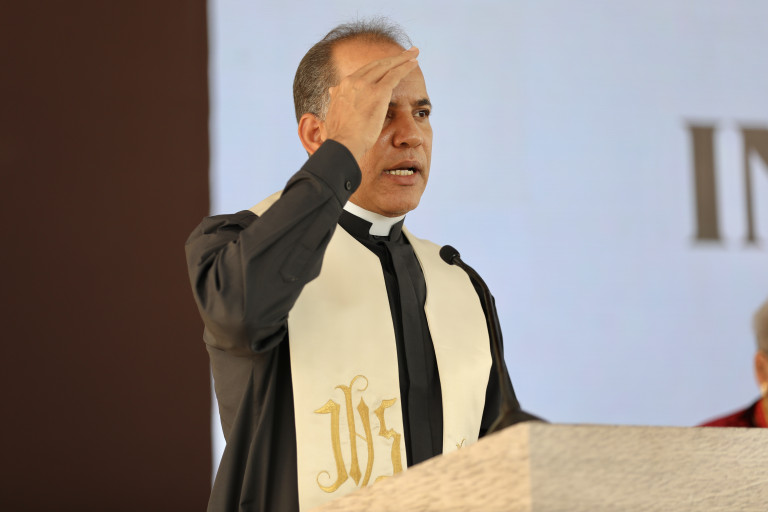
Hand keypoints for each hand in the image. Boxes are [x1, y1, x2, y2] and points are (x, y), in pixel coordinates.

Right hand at [321, 47, 419, 161]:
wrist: (343, 144)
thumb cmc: (340, 135)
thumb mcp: (333, 111)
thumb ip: (336, 99)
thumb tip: (333, 91)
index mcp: (344, 86)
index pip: (365, 71)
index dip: (379, 67)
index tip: (389, 64)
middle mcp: (353, 81)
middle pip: (377, 64)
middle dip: (393, 58)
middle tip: (407, 52)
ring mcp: (366, 85)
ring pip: (387, 66)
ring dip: (402, 59)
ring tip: (414, 54)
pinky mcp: (378, 92)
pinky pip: (395, 75)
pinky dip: (405, 67)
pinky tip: (414, 63)